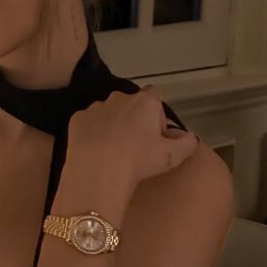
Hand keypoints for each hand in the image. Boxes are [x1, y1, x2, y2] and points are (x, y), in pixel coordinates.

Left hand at [66, 88, 198, 200]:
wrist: (99, 170)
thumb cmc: (140, 160)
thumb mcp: (173, 156)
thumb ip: (187, 143)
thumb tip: (189, 137)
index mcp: (144, 101)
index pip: (153, 96)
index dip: (155, 114)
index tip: (154, 134)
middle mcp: (119, 97)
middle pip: (129, 104)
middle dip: (132, 119)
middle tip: (133, 146)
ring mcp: (95, 107)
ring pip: (107, 113)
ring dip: (110, 125)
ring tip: (111, 150)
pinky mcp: (77, 119)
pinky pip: (88, 123)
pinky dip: (91, 133)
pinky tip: (94, 151)